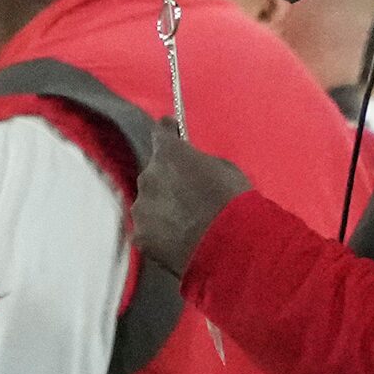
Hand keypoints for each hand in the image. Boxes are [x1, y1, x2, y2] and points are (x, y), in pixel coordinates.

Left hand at [132, 127, 250, 274]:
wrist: (230, 243)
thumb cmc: (234, 201)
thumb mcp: (224, 169)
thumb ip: (198, 162)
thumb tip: (191, 165)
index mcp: (170, 154)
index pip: (161, 133)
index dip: (167, 132)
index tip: (169, 129)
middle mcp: (148, 176)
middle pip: (154, 172)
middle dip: (168, 179)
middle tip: (188, 192)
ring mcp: (141, 207)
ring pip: (148, 202)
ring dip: (162, 206)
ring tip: (186, 221)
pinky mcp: (140, 234)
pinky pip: (148, 228)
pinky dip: (160, 231)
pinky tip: (179, 239)